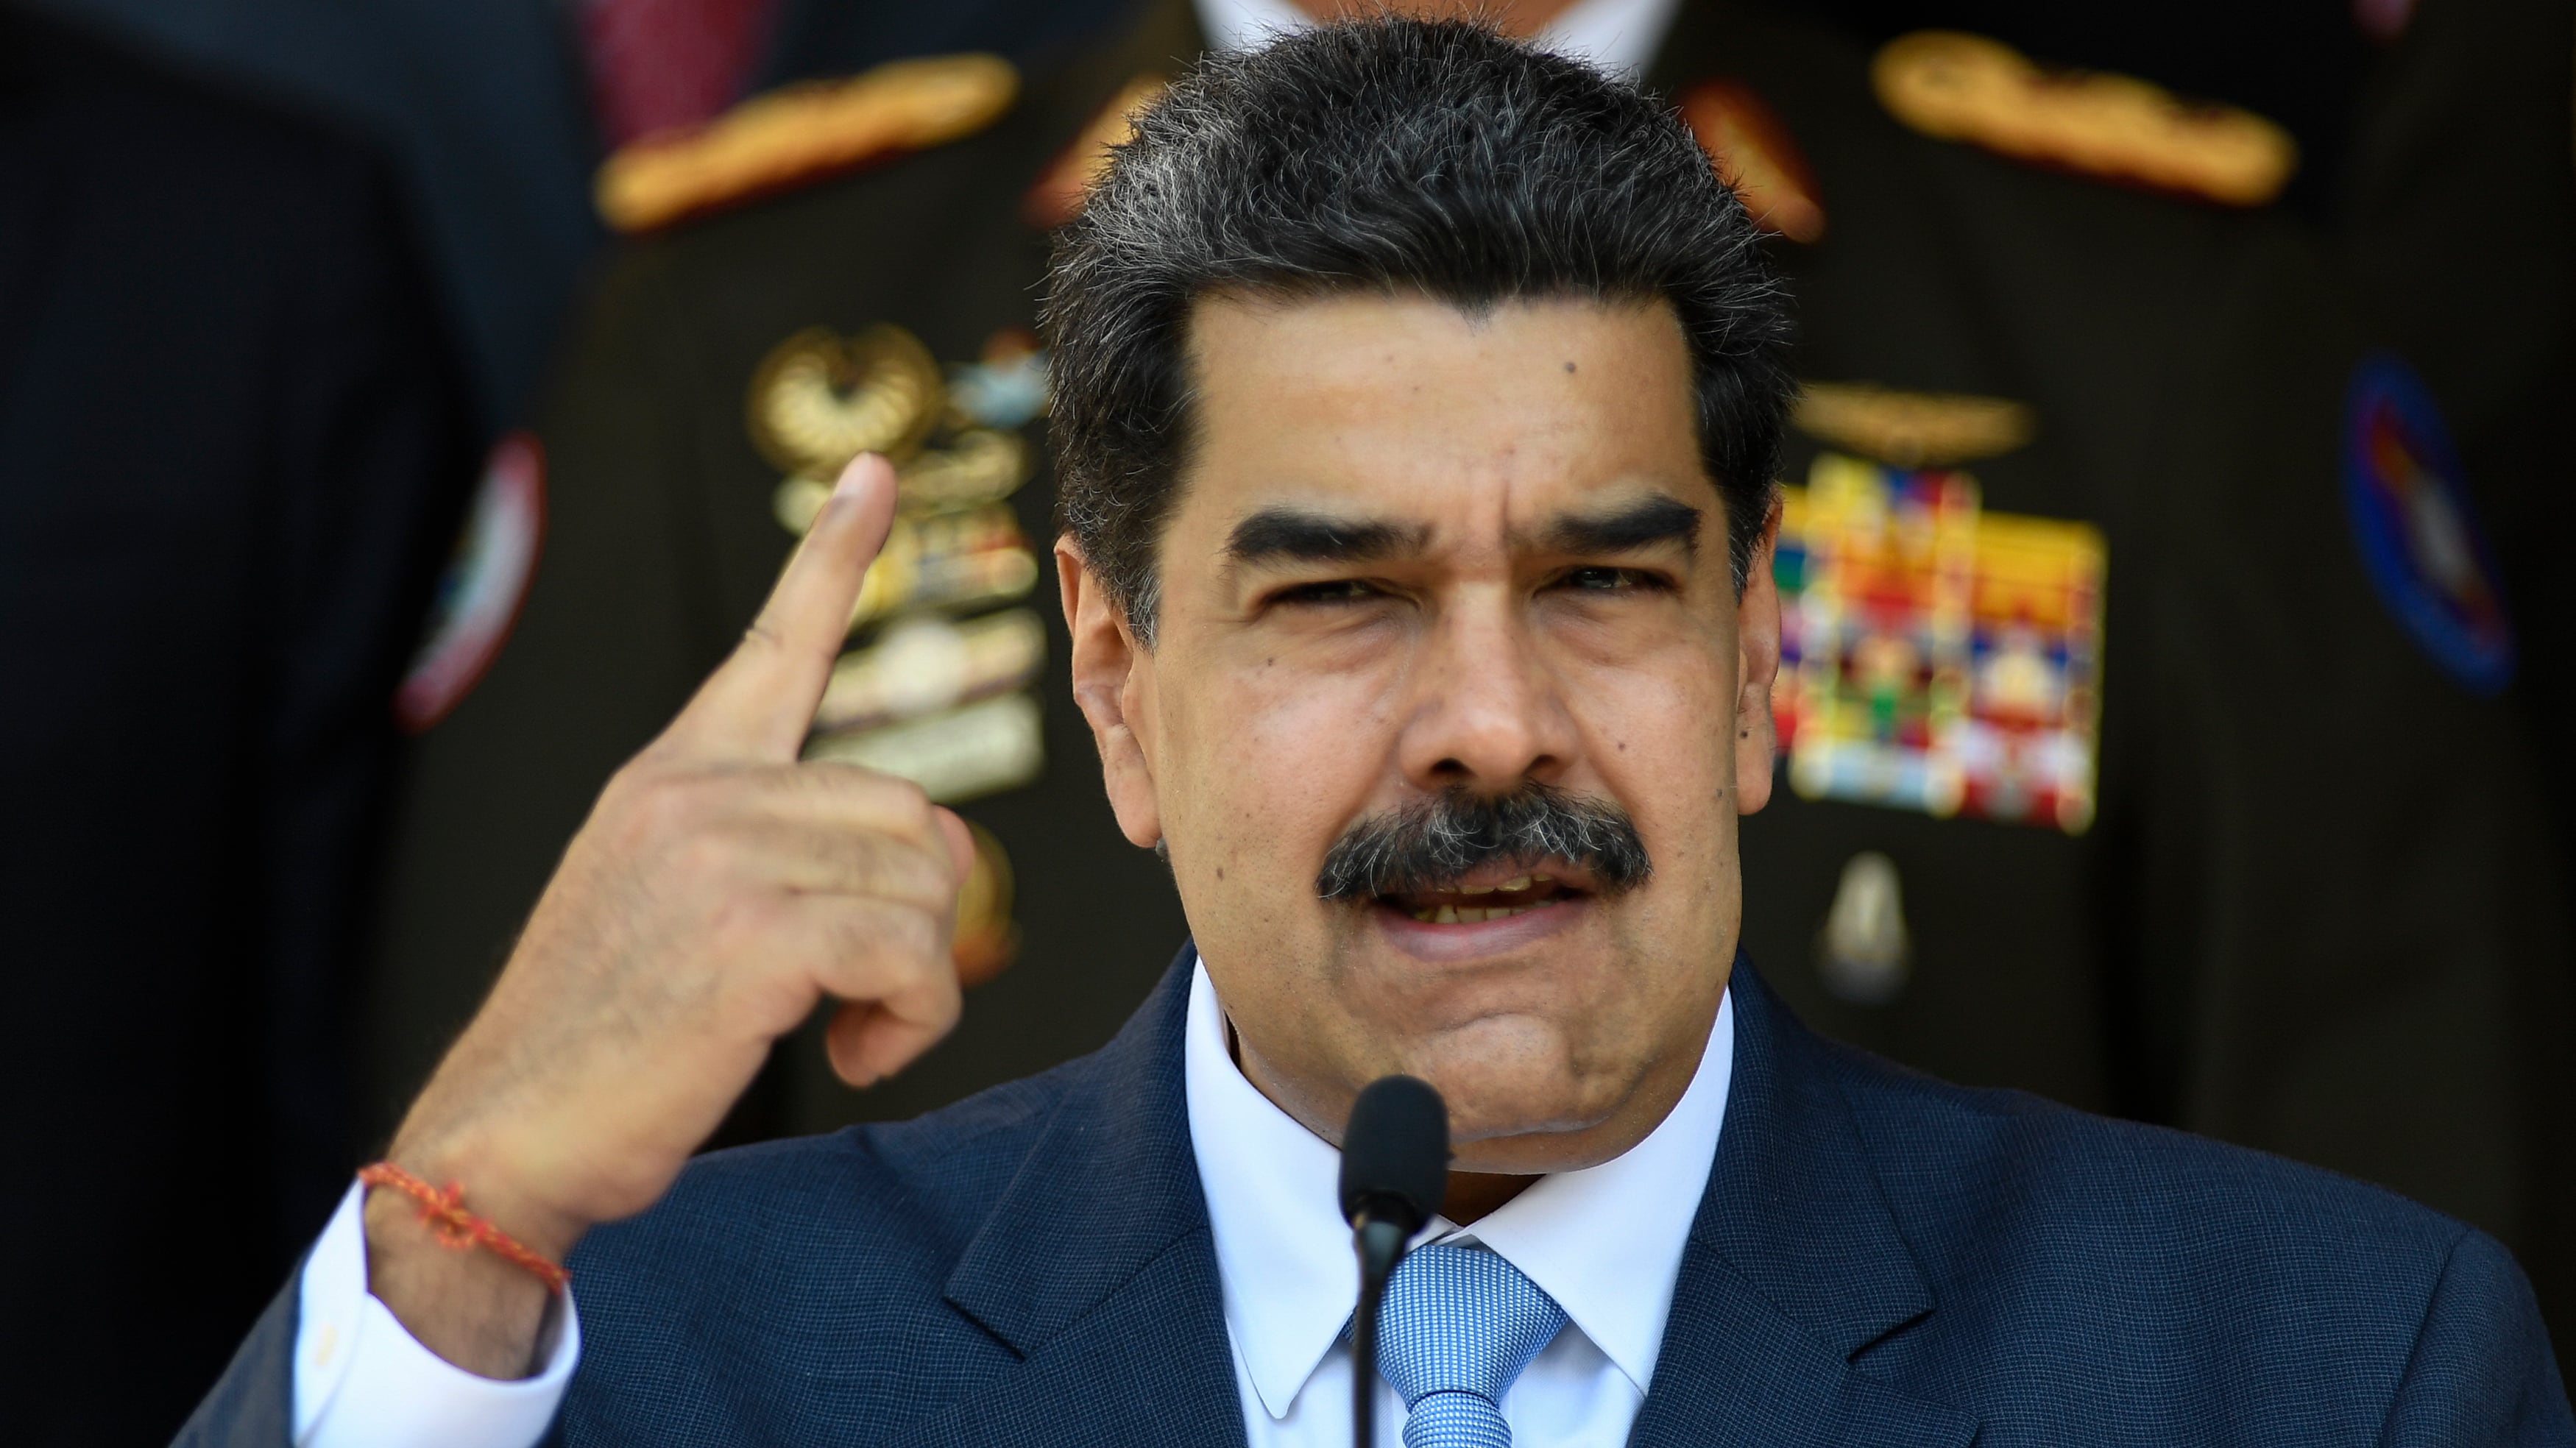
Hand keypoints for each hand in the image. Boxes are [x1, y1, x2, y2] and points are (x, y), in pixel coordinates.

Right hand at [364, 454, 972, 1373]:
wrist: (506, 1136)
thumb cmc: (603, 1043)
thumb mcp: (665, 909)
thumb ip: (761, 851)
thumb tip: (912, 858)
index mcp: (673, 777)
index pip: (770, 646)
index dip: (831, 560)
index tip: (868, 474)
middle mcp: (696, 793)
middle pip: (912, 815)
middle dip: (916, 918)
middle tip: (860, 994)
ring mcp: (722, 856)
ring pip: (927, 887)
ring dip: (915, 980)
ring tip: (844, 1027)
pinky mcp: (755, 935)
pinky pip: (914, 952)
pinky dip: (915, 1017)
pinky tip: (855, 1052)